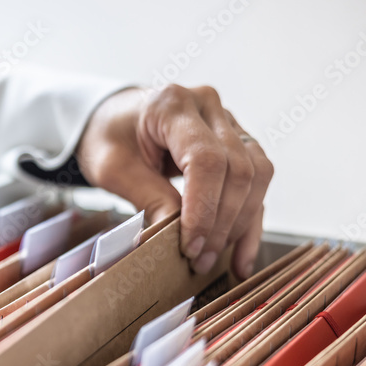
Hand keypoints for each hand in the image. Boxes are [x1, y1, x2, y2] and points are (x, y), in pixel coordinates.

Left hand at [77, 85, 273, 278]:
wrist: (115, 120)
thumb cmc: (109, 138)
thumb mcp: (112, 168)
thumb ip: (146, 196)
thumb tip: (175, 237)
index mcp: (172, 105)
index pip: (205, 159)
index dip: (203, 208)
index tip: (190, 245)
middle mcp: (209, 107)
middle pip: (237, 169)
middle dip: (221, 223)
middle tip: (199, 260)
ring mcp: (228, 123)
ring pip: (256, 176)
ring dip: (240, 225)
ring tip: (214, 260)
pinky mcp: (237, 144)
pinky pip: (256, 183)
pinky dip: (250, 221)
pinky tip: (240, 256)